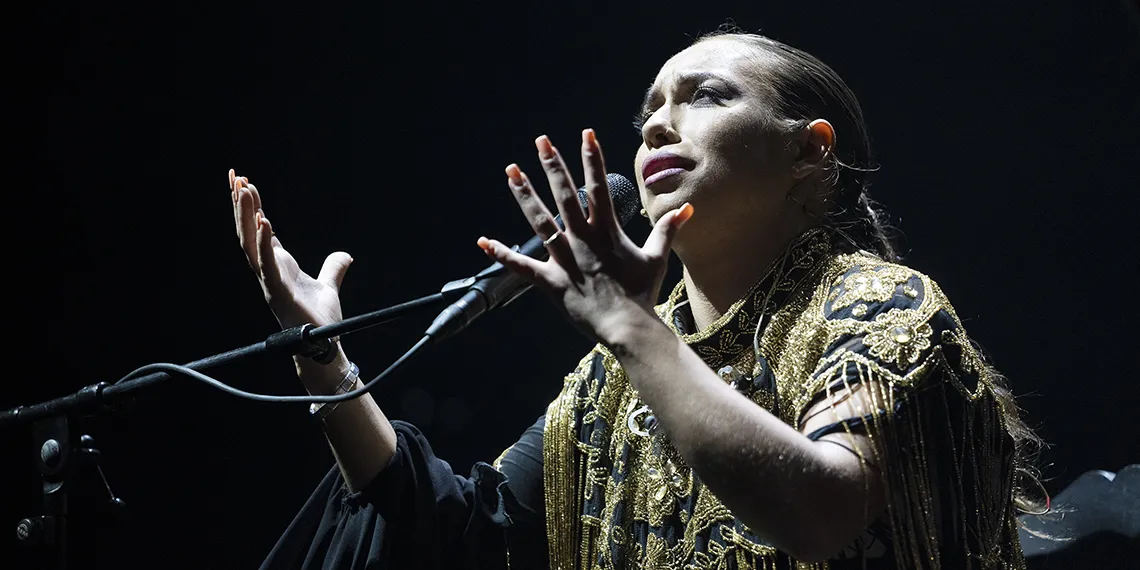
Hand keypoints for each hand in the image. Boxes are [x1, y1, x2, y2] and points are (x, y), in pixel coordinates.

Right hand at [229, 169, 352, 332]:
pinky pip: (268, 262)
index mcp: (278, 265)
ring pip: (251, 242)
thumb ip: (334, 268)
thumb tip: (346, 256)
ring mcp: (270, 280)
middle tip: (235, 176)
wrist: (323, 344)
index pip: (260, 230)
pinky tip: (264, 220)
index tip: (245, 183)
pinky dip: (264, 241)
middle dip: (240, 203)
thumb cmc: (320, 319)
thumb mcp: (329, 285)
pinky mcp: (278, 290)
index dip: (252, 207)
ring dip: (246, 215)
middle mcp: (268, 270)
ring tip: (243, 188)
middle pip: (248, 230)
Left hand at [478, 130, 692, 343]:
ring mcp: (565, 258)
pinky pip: (521, 267)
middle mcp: (582, 239)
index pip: (598, 186)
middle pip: (564, 195)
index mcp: (606, 231)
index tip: (585, 134)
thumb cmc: (641, 293)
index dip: (592, 158)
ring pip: (540, 222)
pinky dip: (502, 255)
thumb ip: (667, 230)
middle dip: (552, 165)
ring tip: (511, 172)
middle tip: (540, 141)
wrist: (627, 326)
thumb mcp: (656, 258)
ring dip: (525, 195)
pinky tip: (483, 242)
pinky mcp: (551, 281)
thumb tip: (687, 209)